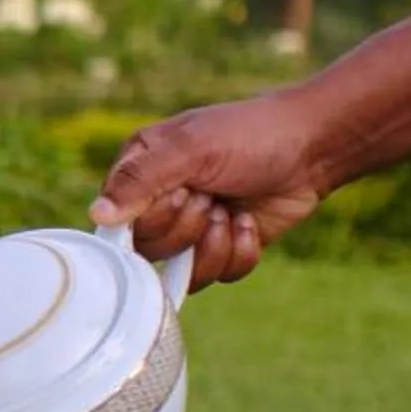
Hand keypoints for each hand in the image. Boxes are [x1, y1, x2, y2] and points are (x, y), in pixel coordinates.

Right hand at [89, 92, 335, 288]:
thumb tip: (97, 215)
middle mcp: (161, 202)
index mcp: (140, 171)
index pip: (118, 223)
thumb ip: (140, 181)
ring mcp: (194, 228)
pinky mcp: (225, 247)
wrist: (313, 147)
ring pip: (185, 271)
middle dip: (189, 230)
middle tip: (213, 199)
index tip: (186, 193)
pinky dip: (241, 253)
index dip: (154, 219)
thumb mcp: (191, 149)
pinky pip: (220, 276)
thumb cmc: (249, 135)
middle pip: (150, 251)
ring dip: (216, 246)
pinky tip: (251, 222)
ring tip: (234, 213)